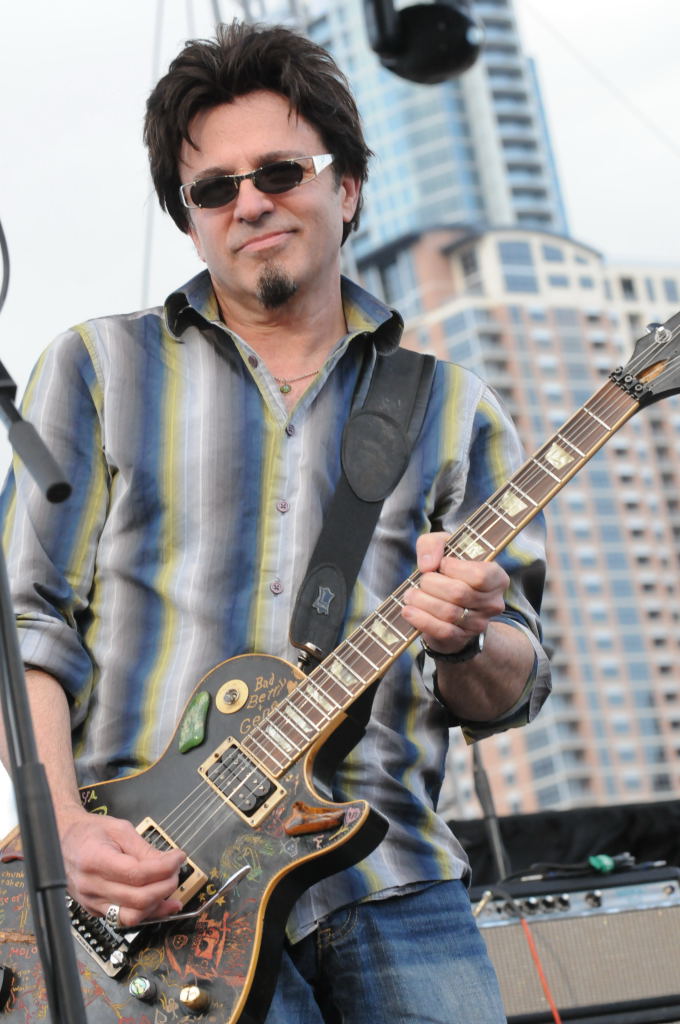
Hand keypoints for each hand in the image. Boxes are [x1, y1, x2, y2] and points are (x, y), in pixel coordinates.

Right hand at [59, 806, 185, 926]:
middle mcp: (92, 887)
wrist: (63, 841)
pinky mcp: (95, 910)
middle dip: (165, 886)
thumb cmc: (90, 832)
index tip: (178, 857)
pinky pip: (124, 919)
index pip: (137, 874)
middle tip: (176, 871)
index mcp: (95, 861)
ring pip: (132, 917)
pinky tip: (162, 904)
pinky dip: (146, 913)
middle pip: (138, 899)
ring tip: (172, 891)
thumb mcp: (119, 829)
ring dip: (158, 905)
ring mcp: (92, 902)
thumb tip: (167, 863)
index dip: (164, 868)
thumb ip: (143, 848)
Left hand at [401, 532, 508, 653]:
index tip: (442, 564)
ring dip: (422, 601)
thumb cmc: (448, 571)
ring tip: (410, 594)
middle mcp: (493, 602)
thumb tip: (428, 565)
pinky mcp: (461, 638)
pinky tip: (408, 611)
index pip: (479, 575)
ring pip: (449, 613)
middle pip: (459, 593)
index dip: (454, 568)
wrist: (448, 605)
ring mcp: (479, 623)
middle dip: (432, 584)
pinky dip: (421, 619)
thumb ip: (433, 544)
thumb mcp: (443, 547)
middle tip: (422, 581)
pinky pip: (441, 631)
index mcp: (497, 578)